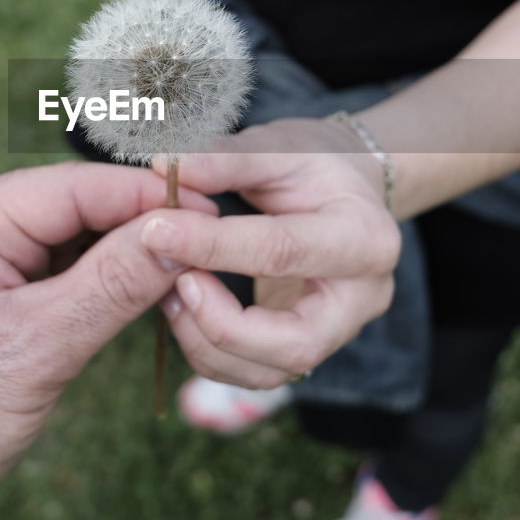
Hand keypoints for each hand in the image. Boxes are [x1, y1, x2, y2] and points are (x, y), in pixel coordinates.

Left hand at [0, 163, 214, 519]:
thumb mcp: (35, 349)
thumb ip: (111, 285)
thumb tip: (177, 236)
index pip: (71, 187)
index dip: (144, 196)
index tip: (207, 211)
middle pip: (70, 211)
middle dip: (136, 227)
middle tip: (206, 246)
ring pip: (65, 248)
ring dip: (119, 261)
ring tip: (183, 274)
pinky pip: (50, 282)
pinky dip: (93, 290)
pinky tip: (136, 302)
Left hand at [144, 118, 399, 389]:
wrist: (348, 191)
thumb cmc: (313, 165)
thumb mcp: (278, 146)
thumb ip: (226, 159)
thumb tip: (167, 167)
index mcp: (364, 237)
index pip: (280, 251)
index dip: (212, 245)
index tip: (155, 230)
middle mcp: (362, 297)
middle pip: (294, 342)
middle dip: (220, 323)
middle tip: (173, 281)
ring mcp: (338, 332)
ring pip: (271, 372)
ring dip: (207, 342)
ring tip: (170, 293)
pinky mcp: (308, 349)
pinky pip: (255, 374)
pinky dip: (210, 351)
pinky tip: (183, 309)